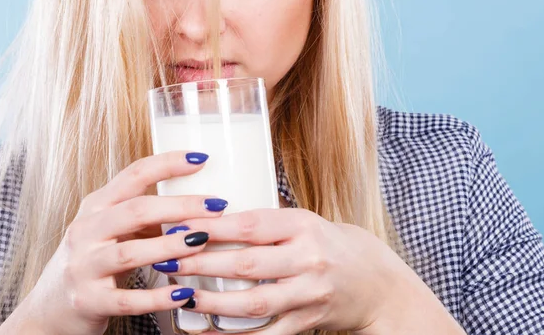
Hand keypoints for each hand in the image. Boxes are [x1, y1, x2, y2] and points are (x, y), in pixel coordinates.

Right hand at [0, 151, 225, 334]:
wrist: (50, 308)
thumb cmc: (95, 259)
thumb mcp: (112, 228)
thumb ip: (146, 215)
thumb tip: (200, 204)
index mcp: (96, 206)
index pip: (133, 175)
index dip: (167, 164)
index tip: (200, 158)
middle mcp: (85, 231)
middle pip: (135, 210)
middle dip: (179, 206)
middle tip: (216, 205)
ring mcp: (83, 267)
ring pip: (129, 252)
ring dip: (169, 247)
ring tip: (202, 242)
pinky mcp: (88, 301)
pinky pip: (127, 300)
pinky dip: (158, 298)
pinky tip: (184, 293)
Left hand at [164, 208, 402, 333]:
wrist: (375, 281)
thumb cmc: (330, 244)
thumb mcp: (304, 223)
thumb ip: (266, 225)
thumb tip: (211, 220)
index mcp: (304, 225)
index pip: (250, 225)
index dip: (212, 228)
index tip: (180, 227)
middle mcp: (309, 258)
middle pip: (247, 264)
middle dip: (202, 264)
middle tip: (168, 260)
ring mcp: (310, 293)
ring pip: (255, 302)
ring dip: (214, 302)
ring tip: (183, 297)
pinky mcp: (309, 321)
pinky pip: (268, 333)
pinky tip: (210, 332)